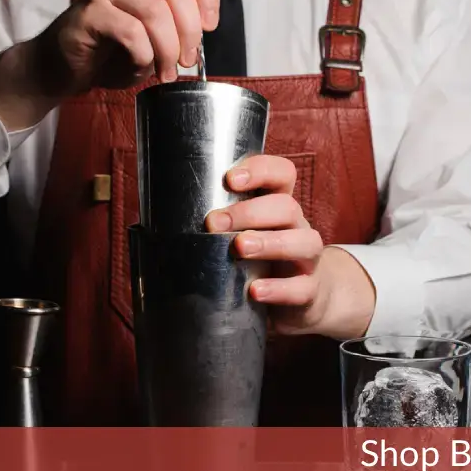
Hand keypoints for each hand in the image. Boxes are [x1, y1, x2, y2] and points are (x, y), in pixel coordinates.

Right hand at [0, 0, 218, 129]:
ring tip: (165, 72)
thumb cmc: (108, 54)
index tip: (208, 28)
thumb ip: (175, 30)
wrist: (61, 67)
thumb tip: (198, 40)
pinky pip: (131, 32)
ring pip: (156, 10)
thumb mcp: (153, 40)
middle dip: (190, 31)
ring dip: (168, 48)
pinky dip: (144, 55)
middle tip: (186, 60)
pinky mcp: (89, 14)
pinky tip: (140, 68)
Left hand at [205, 155, 377, 339]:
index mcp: (279, 207)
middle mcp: (297, 227)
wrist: (303, 300)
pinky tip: (255, 291)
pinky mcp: (309, 291)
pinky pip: (301, 288)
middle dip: (249, 212)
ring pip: (303, 241)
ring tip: (239, 247)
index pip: (281, 174)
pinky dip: (278, 289)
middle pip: (287, 206)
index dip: (260, 170)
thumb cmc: (262, 262)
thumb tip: (160, 223)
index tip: (229, 179)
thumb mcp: (243, 236)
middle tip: (214, 223)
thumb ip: (219, 227)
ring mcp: (307, 260)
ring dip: (270, 242)